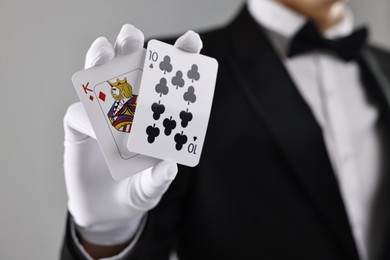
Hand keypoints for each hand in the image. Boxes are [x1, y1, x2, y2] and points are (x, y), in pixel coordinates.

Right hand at [63, 24, 201, 251]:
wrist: (107, 212)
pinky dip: (88, 116)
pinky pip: (79, 113)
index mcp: (154, 113)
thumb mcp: (151, 187)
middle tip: (132, 37)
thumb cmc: (137, 191)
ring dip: (99, 60)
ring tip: (104, 51)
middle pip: (128, 66)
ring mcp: (102, 114)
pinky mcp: (79, 127)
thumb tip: (169, 167)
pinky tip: (100, 130)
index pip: (166, 81)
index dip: (179, 58)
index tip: (192, 42)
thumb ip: (159, 178)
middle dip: (130, 46)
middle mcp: (128, 106)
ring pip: (98, 77)